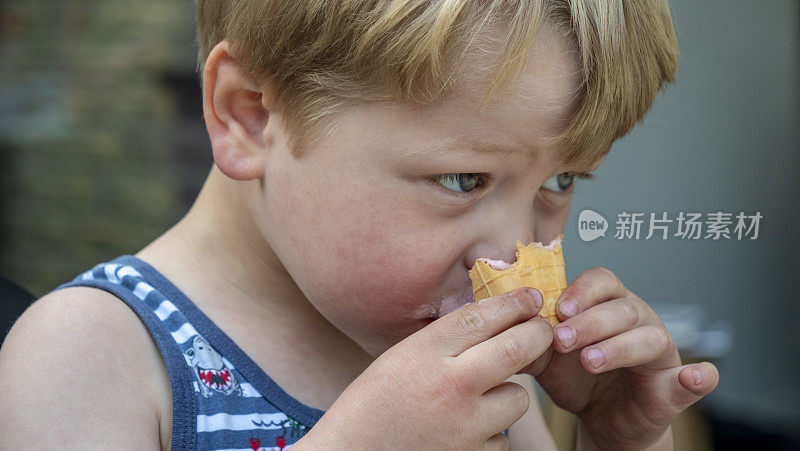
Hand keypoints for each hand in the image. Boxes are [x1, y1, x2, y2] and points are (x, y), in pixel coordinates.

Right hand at [295, 287, 552, 449]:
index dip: (514, 302)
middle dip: (537, 334)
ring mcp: (466, 426)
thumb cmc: (368, 408)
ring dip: (508, 394)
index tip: (531, 297)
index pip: (483, 315)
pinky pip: (503, 439)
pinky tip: (464, 433)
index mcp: (424, 353)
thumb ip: (441, 342)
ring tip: (480, 398)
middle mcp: (451, 385)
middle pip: (518, 348)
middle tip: (541, 330)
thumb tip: (491, 322)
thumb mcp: (397, 360)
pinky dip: (491, 434)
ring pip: (518, 397)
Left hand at [527, 267, 718, 449]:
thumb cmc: (575, 379)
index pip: (602, 281)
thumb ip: (528, 341)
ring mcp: (659, 353)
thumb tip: (499, 325)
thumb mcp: (546, 359)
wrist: (599, 419)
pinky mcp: (672, 387)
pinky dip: (697, 377)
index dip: (582, 291)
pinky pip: (692, 380)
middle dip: (590, 322)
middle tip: (562, 340)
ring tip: (591, 360)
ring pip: (649, 337)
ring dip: (620, 346)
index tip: (558, 308)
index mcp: (608, 305)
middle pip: (622, 308)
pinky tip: (696, 375)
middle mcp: (638, 320)